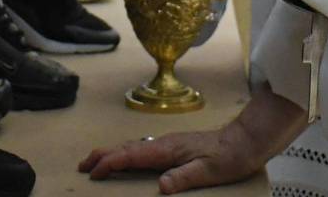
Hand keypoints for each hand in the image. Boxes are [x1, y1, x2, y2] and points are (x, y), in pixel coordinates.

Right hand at [79, 130, 259, 193]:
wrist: (245, 141)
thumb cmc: (229, 157)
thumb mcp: (208, 172)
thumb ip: (183, 178)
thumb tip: (160, 186)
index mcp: (167, 149)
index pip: (130, 154)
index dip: (109, 163)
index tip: (93, 172)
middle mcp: (164, 143)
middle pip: (125, 147)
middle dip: (102, 155)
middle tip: (83, 166)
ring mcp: (168, 143)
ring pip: (132, 147)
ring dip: (112, 154)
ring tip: (97, 163)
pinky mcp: (173, 146)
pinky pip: (142, 149)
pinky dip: (126, 154)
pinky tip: (126, 160)